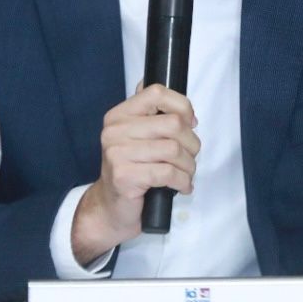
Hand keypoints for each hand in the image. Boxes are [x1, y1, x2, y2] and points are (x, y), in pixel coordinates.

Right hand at [71, 84, 198, 265]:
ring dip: (189, 165)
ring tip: (186, 173)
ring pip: (173, 150)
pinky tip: (182, 186)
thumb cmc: (131, 170)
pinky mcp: (124, 176)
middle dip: (192, 143)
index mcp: (119, 114)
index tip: (190, 122)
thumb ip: (151, 116)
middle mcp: (115, 130)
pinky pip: (168, 173)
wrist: (110, 208)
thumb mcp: (137, 138)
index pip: (156, 93)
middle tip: (190, 156)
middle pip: (172, 124)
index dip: (182, 105)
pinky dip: (183, 181)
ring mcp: (117, 153)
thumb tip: (178, 102)